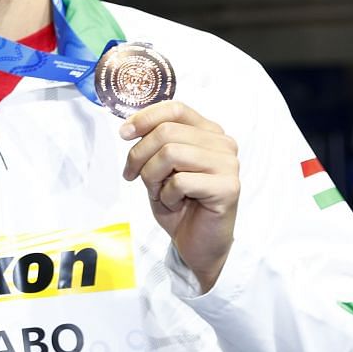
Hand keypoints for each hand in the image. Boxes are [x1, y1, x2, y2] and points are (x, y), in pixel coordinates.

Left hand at [120, 100, 239, 291]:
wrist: (196, 243)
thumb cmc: (178, 203)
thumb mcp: (158, 168)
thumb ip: (153, 143)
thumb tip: (128, 127)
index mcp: (208, 133)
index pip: (175, 109)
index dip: (144, 118)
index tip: (124, 134)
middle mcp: (223, 144)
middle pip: (167, 132)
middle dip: (139, 155)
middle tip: (134, 177)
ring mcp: (229, 165)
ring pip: (171, 153)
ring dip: (153, 177)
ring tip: (159, 192)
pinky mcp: (228, 187)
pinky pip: (180, 181)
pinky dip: (167, 196)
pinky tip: (176, 204)